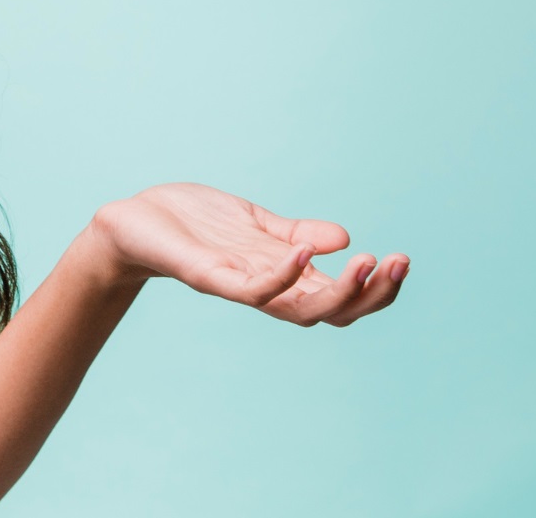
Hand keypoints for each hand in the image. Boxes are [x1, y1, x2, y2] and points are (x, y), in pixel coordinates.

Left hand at [85, 182, 408, 326]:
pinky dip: (282, 275)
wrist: (132, 223)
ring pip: (299, 310)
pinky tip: (306, 252)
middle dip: (371, 294)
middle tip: (397, 264)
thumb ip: (295, 232)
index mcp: (281, 276)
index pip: (340, 297)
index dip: (375, 287)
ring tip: (365, 261)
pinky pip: (253, 290)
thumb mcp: (253, 223)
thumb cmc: (190, 223)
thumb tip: (346, 238)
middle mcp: (266, 289)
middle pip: (332, 313)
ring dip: (338, 292)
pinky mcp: (210, 278)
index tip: (403, 260)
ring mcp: (239, 287)